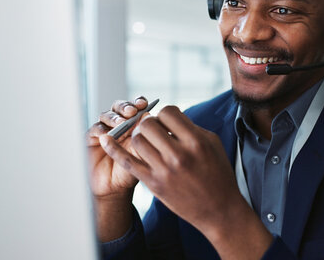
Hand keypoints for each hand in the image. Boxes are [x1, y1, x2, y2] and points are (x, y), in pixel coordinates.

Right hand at [86, 96, 147, 240]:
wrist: (114, 188)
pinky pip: (95, 129)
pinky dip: (101, 129)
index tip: (145, 104)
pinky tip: (106, 133)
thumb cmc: (131, 172)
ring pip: (107, 115)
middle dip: (126, 106)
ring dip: (114, 116)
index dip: (139, 103)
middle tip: (132, 111)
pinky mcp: (91, 138)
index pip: (136, 107)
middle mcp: (118, 125)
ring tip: (121, 122)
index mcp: (134, 125)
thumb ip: (145, 138)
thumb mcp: (142, 155)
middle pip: (120, 107)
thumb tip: (150, 118)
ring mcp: (105, 130)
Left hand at [98, 105, 271, 257]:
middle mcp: (179, 155)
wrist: (219, 210)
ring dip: (138, 136)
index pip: (168, 112)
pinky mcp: (154, 184)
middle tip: (154, 130)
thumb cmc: (218, 174)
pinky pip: (127, 162)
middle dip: (149, 123)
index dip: (165, 114)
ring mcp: (164, 171)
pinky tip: (105, 140)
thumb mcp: (211, 144)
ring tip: (146, 141)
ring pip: (137, 140)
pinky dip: (113, 149)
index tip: (168, 122)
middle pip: (149, 124)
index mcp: (196, 141)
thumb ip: (190, 127)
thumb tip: (169, 116)